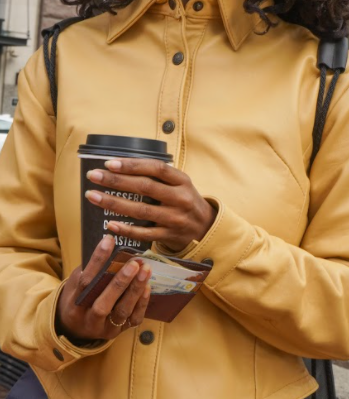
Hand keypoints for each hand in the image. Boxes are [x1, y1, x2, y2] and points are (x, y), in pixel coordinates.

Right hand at [56, 235, 150, 340]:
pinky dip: (142, 303)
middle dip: (120, 282)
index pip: (86, 281)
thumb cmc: (79, 297)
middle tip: (134, 263)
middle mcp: (87, 319)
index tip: (109, 240)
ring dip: (135, 290)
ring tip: (145, 270)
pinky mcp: (118, 332)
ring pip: (121, 311)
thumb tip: (109, 246)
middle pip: (103, 303)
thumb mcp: (77, 283)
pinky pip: (133, 319)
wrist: (74, 328)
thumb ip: (90, 269)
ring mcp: (104, 329)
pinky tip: (148, 287)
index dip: (97, 260)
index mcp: (74, 304)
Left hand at [85, 158, 216, 251]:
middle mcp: (180, 198)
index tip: (109, 163)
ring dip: (114, 203)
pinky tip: (110, 224)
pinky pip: (145, 233)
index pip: (156, 168)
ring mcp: (175, 218)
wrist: (205, 227)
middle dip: (116, 181)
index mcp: (182, 180)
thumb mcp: (180, 183)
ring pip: (141, 210)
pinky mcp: (170, 235)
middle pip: (144, 187)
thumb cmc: (184, 200)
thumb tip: (122, 166)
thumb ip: (159, 176)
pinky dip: (127, 229)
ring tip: (93, 197)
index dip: (132, 165)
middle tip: (93, 176)